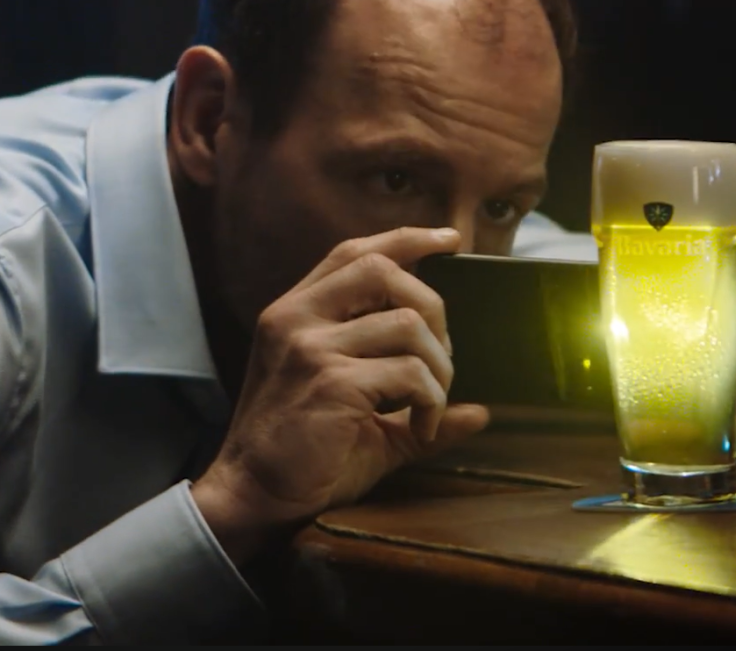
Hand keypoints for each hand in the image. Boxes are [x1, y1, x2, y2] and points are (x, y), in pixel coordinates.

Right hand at [191, 227, 489, 562]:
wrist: (254, 497)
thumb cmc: (303, 455)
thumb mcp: (360, 412)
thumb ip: (413, 400)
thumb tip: (481, 411)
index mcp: (296, 312)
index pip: (354, 252)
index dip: (407, 239)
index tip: (450, 240)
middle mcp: (297, 318)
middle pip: (384, 270)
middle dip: (432, 307)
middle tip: (441, 360)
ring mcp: (310, 347)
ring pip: (407, 324)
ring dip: (437, 366)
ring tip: (432, 405)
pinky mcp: (331, 382)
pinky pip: (409, 374)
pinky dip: (432, 403)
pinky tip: (422, 429)